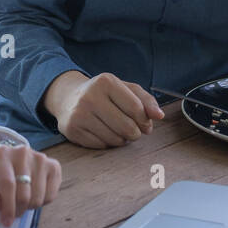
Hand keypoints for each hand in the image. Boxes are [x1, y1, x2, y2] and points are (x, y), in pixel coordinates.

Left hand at [0, 141, 61, 227]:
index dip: (8, 207)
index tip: (6, 222)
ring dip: (29, 207)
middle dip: (18, 210)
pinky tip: (34, 194)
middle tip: (13, 212)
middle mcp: (22, 153)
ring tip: (22, 200)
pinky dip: (42, 202)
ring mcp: (40, 158)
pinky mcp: (54, 166)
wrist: (12, 161)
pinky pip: (50, 195)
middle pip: (24, 194)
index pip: (7, 184)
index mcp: (2, 155)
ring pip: (38, 197)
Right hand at [42, 71, 163, 148]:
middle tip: (133, 130)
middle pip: (127, 127)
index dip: (145, 121)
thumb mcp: (125, 89)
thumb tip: (160, 116)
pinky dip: (108, 143)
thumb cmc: (103, 94)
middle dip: (135, 133)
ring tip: (117, 130)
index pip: (136, 109)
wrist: (68, 97)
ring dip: (122, 139)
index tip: (145, 123)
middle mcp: (90, 96)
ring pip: (115, 139)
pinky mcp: (72, 130)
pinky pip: (101, 145)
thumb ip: (146, 100)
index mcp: (106, 82)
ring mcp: (79, 114)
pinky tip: (104, 133)